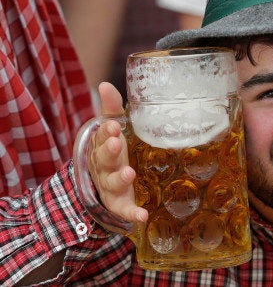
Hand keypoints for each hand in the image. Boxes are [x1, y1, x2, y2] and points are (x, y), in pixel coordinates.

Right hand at [89, 82, 147, 222]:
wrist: (105, 186)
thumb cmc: (114, 152)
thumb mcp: (112, 132)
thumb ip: (111, 110)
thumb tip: (105, 84)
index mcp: (103, 146)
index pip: (102, 137)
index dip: (107, 132)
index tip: (114, 125)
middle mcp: (104, 166)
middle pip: (103, 159)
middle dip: (109, 150)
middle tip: (117, 143)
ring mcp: (111, 186)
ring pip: (113, 182)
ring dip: (120, 178)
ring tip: (129, 173)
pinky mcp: (120, 203)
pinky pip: (124, 210)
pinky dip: (132, 213)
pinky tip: (142, 216)